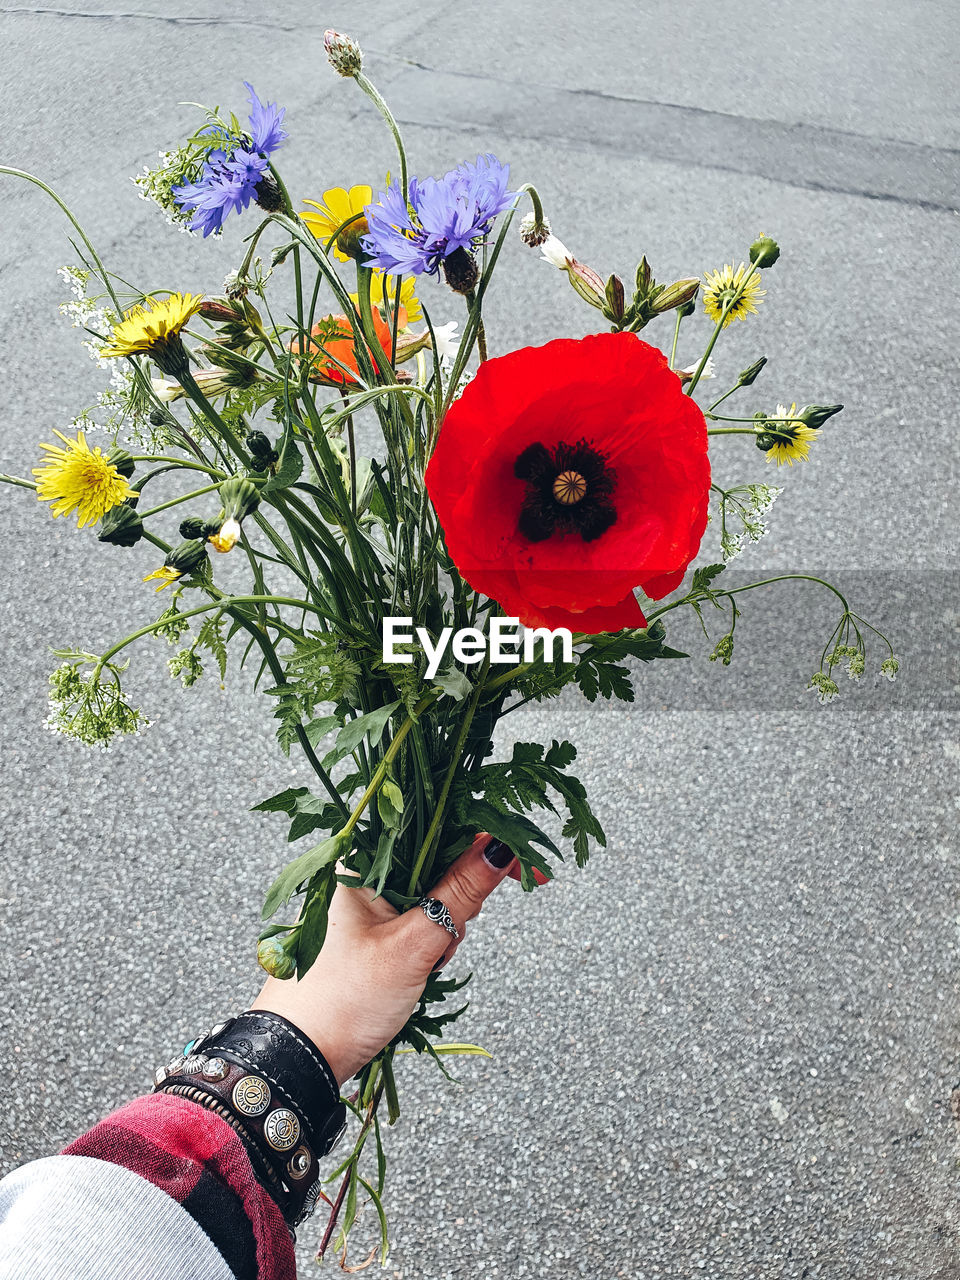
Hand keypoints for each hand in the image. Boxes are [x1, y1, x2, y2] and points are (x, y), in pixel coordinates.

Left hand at [250, 833, 517, 1084]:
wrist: (297, 1059)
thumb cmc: (342, 999)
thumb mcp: (412, 945)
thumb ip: (460, 893)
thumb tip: (502, 848)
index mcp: (362, 859)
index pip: (437, 830)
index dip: (485, 845)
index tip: (526, 868)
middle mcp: (363, 873)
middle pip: (439, 864)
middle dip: (460, 902)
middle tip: (449, 941)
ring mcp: (368, 904)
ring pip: (433, 897)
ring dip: (445, 929)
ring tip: (426, 965)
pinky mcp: (373, 930)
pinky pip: (419, 921)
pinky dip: (432, 943)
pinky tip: (424, 969)